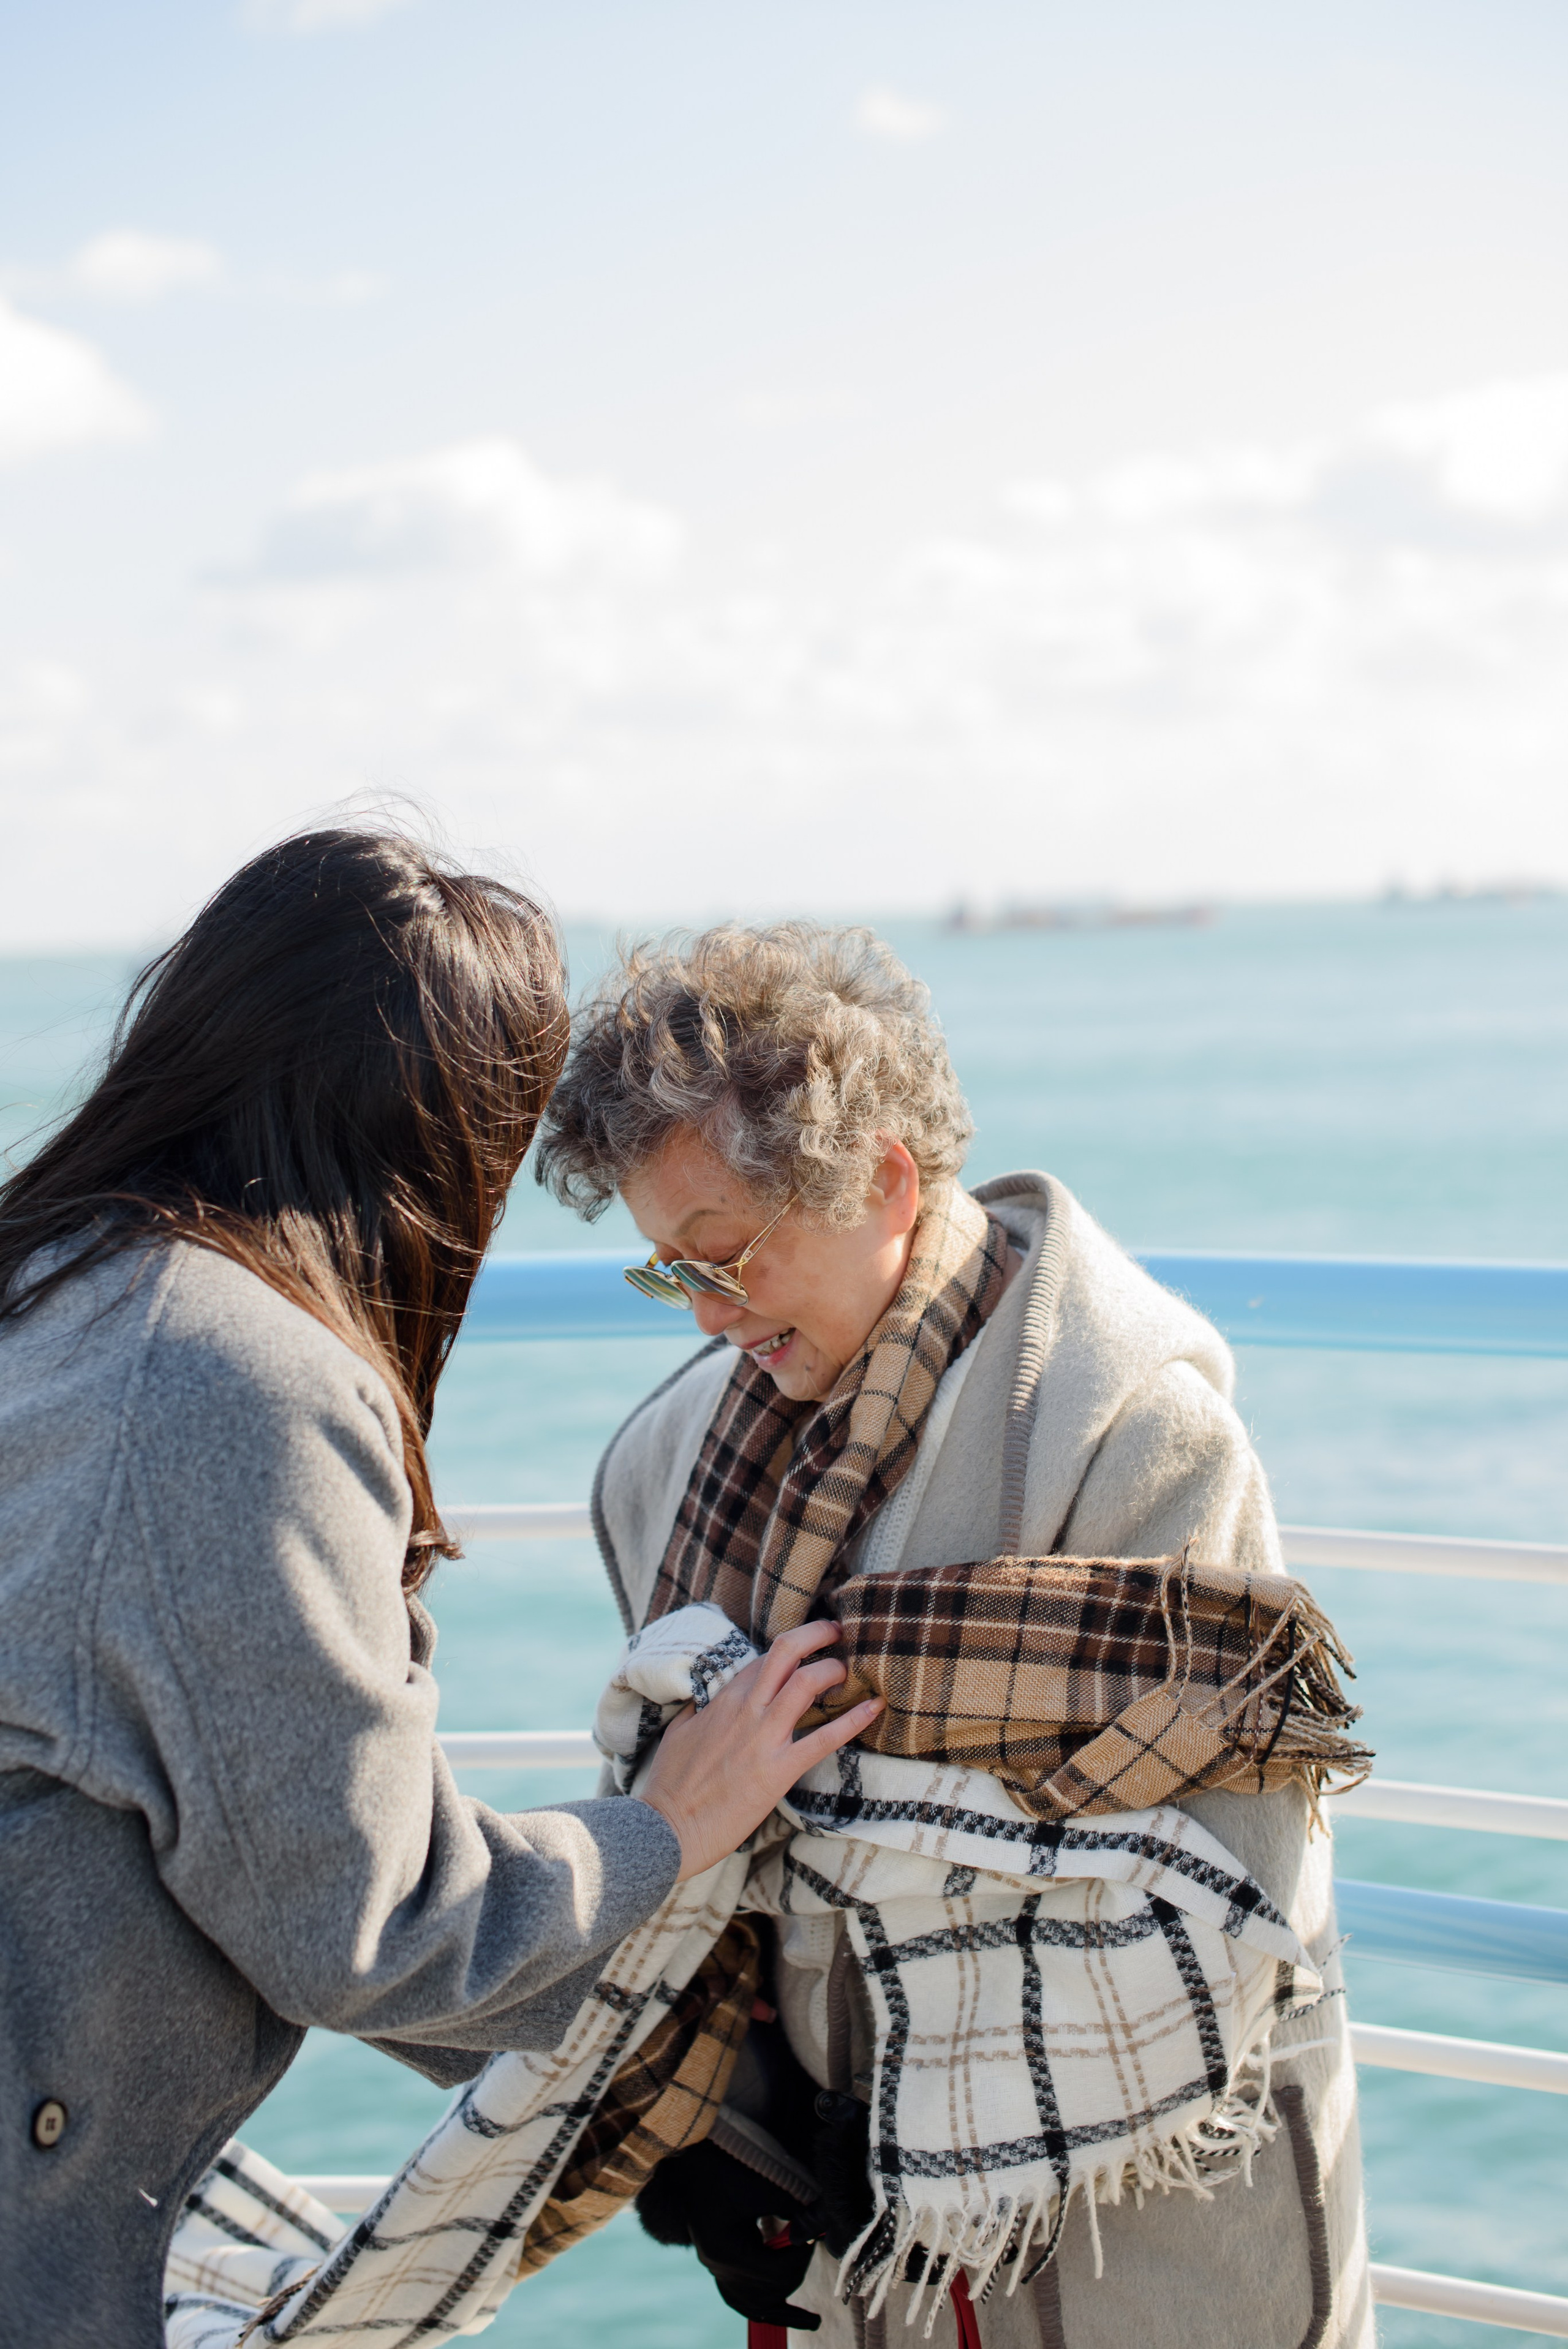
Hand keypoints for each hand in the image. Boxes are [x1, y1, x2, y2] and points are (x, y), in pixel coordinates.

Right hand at [639, 1620, 880, 1879]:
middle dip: (817, 1634)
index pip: (764, 1658)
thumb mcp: (678, 1734)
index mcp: (723, 1701)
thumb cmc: (669, 1785)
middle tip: (838, 1631)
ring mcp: (763, 1739)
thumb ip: (697, 1712)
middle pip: (786, 1652)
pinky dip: (853, 1721)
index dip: (791, 1646)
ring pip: (805, 1683)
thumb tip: (702, 1701)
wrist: (667, 1828)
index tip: (809, 1643)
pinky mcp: (778, 1771)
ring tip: (849, 1672)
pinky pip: (823, 1739)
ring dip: (833, 1670)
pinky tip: (874, 1708)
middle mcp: (746, 1710)